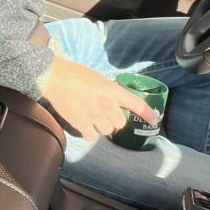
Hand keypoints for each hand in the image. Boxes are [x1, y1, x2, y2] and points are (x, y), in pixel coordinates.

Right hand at [42, 55, 159, 141]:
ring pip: (107, 131)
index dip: (147, 113)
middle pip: (119, 123)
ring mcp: (94, 115)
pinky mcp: (81, 123)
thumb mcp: (98, 78)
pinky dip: (90, 133)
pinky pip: (92, 137)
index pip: (136, 103)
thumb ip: (108, 90)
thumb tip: (113, 100)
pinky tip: (85, 125)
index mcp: (112, 90)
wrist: (55, 77)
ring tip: (92, 118)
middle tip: (104, 114)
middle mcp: (106, 105)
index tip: (154, 120)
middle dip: (114, 119)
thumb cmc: (74, 73)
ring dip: (102, 126)